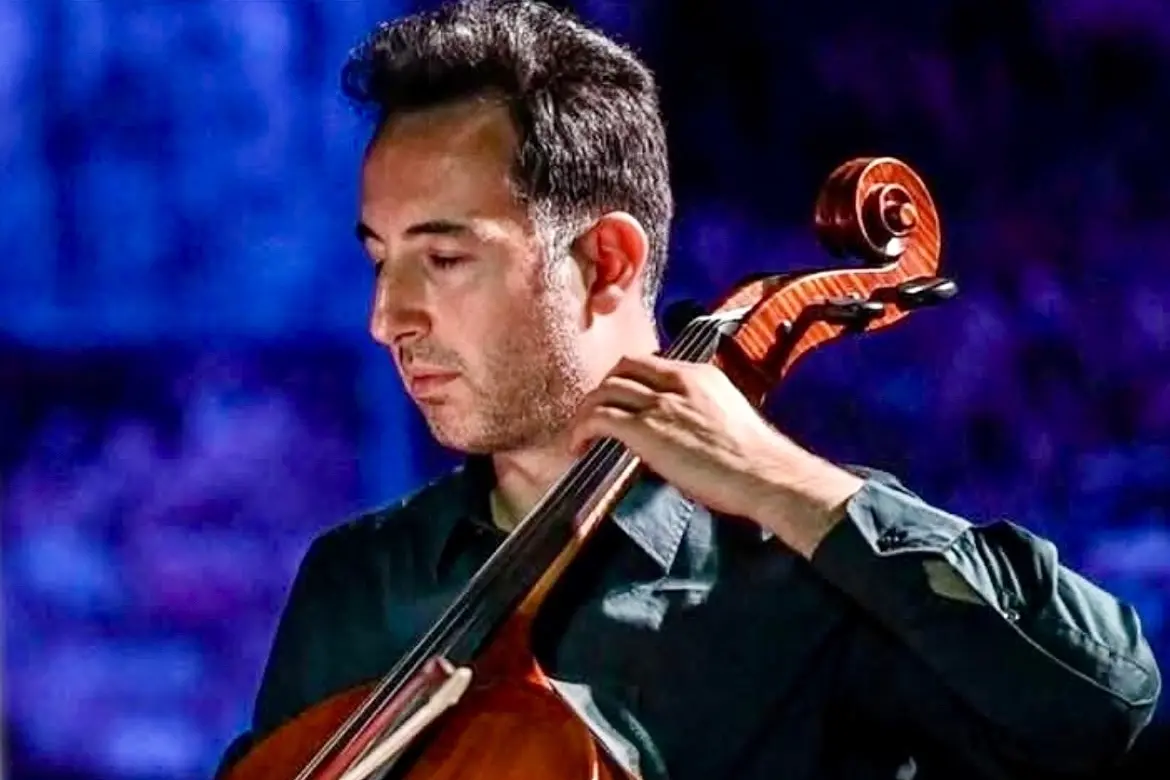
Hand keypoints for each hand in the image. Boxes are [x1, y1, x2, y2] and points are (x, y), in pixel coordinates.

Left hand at [568, 354, 863, 549]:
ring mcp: (660, 403)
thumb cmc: (756, 459)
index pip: (652, 363)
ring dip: (587, 412)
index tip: (622, 399)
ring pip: (606, 391)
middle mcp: (677, 381)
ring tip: (580, 434)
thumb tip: (680, 429)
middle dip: (604, 389)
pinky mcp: (646, 429)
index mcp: (699, 375)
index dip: (630, 380)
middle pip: (623, 368)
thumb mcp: (728, 417)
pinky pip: (600, 419)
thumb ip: (701, 411)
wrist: (765, 474)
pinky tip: (577, 446)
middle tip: (596, 413)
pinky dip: (582, 430)